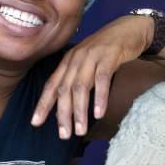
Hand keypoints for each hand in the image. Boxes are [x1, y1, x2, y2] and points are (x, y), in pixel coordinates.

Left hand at [32, 15, 151, 138]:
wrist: (129, 29)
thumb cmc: (107, 50)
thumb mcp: (86, 62)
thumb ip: (76, 80)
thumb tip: (66, 106)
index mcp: (68, 61)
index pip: (51, 85)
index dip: (43, 104)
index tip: (35, 123)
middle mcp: (76, 58)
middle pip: (65, 89)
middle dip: (62, 114)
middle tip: (64, 135)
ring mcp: (92, 57)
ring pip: (81, 87)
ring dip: (79, 110)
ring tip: (80, 130)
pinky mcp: (109, 57)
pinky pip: (102, 79)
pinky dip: (100, 97)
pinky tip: (99, 113)